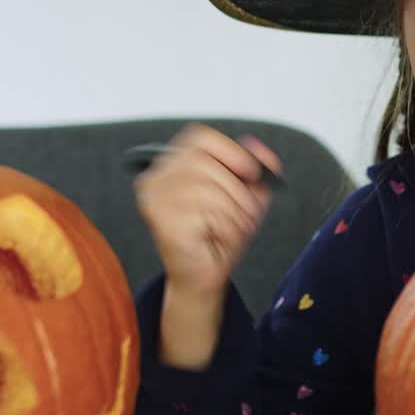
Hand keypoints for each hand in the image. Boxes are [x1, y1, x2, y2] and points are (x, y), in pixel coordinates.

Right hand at [134, 123, 281, 296]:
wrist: (201, 277)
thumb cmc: (219, 235)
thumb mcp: (247, 197)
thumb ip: (258, 170)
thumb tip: (259, 149)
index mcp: (173, 165)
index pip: (200, 137)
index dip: (231, 151)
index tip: (252, 172)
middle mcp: (157, 178)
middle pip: (206, 164)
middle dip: (238, 192)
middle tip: (245, 215)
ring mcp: (155, 199)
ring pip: (209, 191)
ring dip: (234, 215)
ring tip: (231, 230)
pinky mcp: (161, 221)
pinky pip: (206, 216)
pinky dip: (225, 230)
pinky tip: (218, 240)